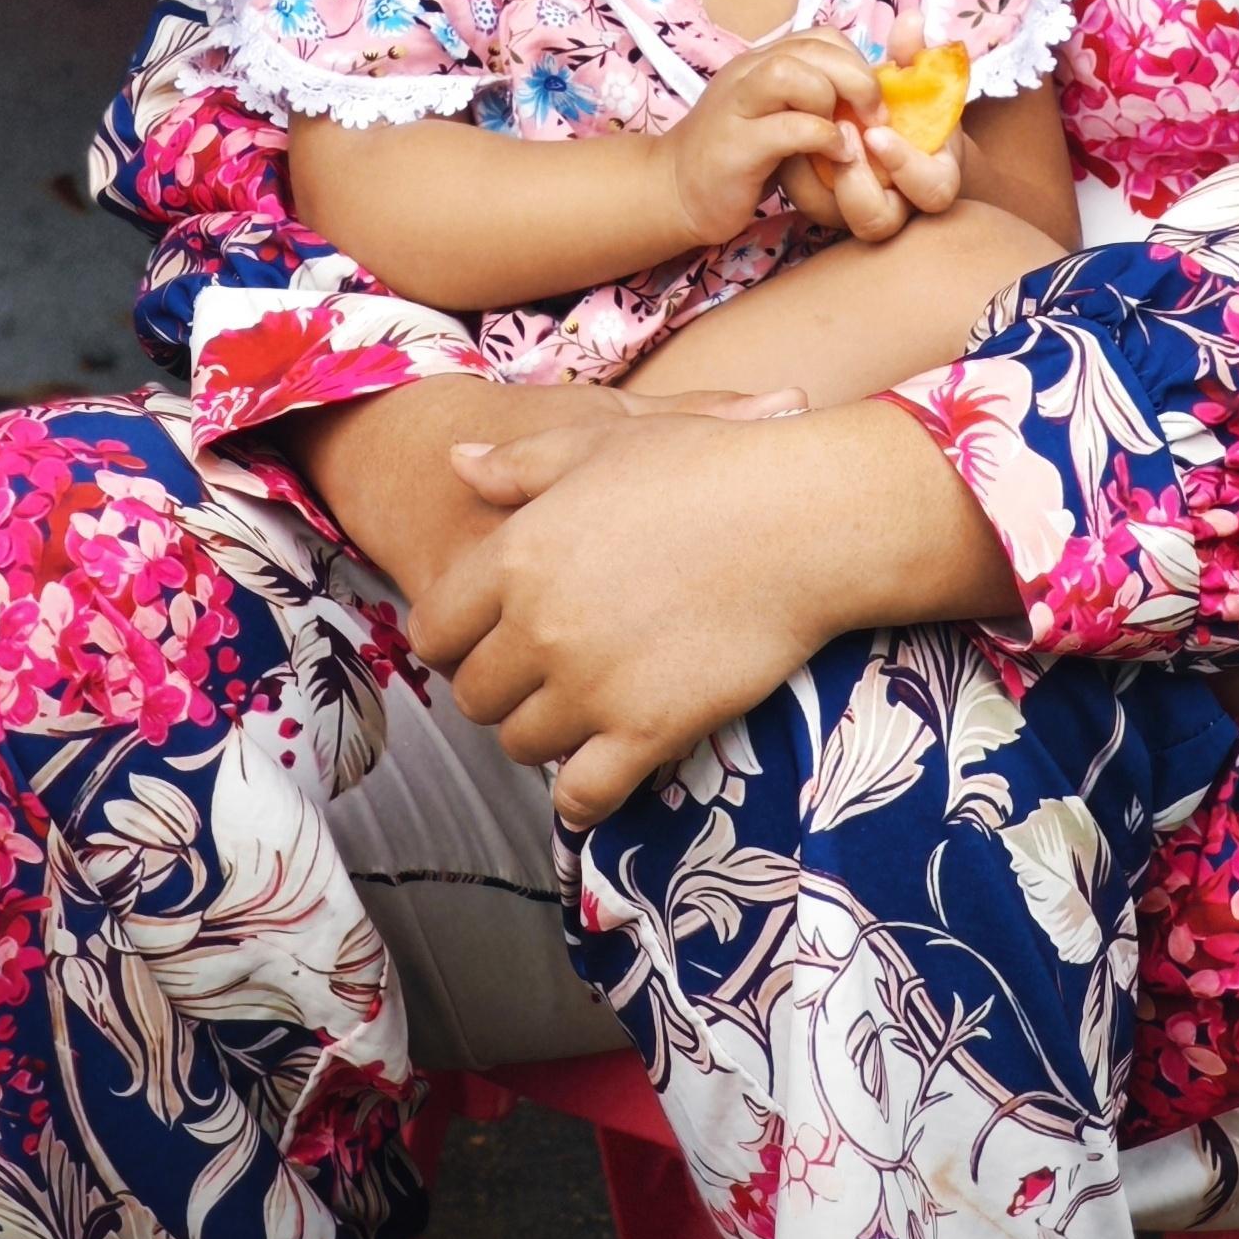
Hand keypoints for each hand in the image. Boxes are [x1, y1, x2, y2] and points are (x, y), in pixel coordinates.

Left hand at [418, 406, 844, 823]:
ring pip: (522, 744)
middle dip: (502, 688)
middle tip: (543, 674)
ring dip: (544, 733)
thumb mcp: (604, 444)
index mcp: (518, 554)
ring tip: (582, 708)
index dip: (456, 640)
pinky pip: (582, 794)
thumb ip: (520, 464)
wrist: (802, 518)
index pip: (436, 630)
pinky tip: (601, 774)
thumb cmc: (707, 466)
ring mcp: (592, 684)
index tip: (488, 639)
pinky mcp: (646, 730)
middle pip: (475, 696)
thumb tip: (455, 461)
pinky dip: (583, 794)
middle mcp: (540, 625)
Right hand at [667, 27, 884, 245]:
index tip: (872, 102)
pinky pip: (788, 127)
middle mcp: (748, 73)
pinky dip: (823, 138)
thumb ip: (811, 97)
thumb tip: (867, 97)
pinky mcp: (735, 147)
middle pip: (814, 48)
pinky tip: (836, 156)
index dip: (857, 63)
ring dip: (831, 101)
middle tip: (874, 118)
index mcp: (762, 61)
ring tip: (847, 134)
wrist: (674, 190)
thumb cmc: (739, 155)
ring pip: (792, 73)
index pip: (823, 37)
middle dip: (857, 79)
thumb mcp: (777, 114)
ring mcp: (737, 106)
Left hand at [770, 14, 960, 243]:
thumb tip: (910, 19)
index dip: (905, 165)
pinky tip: (791, 132)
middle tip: (841, 136)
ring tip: (811, 134)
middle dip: (856, 181)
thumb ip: (915, 56)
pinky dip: (798, 169)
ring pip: (835, 217)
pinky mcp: (824, 201)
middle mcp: (897, 206)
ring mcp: (858, 209)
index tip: (877, 132)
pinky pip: (807, 198)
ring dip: (821, 176)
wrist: (894, 140)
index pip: (932, 191)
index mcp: (933, 180)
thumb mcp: (918, 84)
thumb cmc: (914, 110)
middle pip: (878, 221)